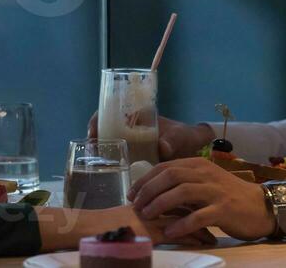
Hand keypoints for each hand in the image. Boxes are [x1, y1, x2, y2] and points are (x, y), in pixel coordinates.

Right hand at [36, 203, 215, 251]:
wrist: (89, 229)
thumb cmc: (104, 224)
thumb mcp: (127, 215)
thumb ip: (143, 212)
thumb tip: (154, 215)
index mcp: (149, 197)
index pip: (177, 191)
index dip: (194, 198)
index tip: (208, 204)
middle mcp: (154, 203)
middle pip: (186, 202)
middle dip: (203, 210)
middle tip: (219, 216)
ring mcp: (154, 216)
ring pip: (185, 217)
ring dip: (202, 225)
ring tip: (216, 233)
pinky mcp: (152, 231)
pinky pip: (178, 232)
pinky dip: (194, 236)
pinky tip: (206, 242)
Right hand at [85, 113, 214, 160]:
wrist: (193, 151)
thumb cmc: (185, 137)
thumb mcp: (179, 136)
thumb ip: (172, 141)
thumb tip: (163, 147)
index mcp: (137, 116)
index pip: (110, 111)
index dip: (97, 120)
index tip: (93, 132)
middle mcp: (130, 129)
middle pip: (103, 129)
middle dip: (94, 138)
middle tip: (91, 151)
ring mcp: (131, 145)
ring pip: (107, 145)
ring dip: (99, 152)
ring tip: (95, 164)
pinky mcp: (133, 161)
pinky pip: (116, 161)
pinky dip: (109, 165)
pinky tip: (107, 175)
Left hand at [128, 157, 275, 241]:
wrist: (260, 206)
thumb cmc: (228, 196)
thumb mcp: (205, 182)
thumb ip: (184, 182)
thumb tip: (153, 190)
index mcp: (198, 165)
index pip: (166, 166)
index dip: (145, 179)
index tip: (131, 193)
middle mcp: (206, 174)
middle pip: (170, 175)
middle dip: (149, 190)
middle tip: (136, 205)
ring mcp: (215, 191)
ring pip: (182, 192)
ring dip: (161, 204)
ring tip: (148, 216)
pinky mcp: (224, 209)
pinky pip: (199, 216)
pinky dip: (182, 224)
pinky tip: (170, 232)